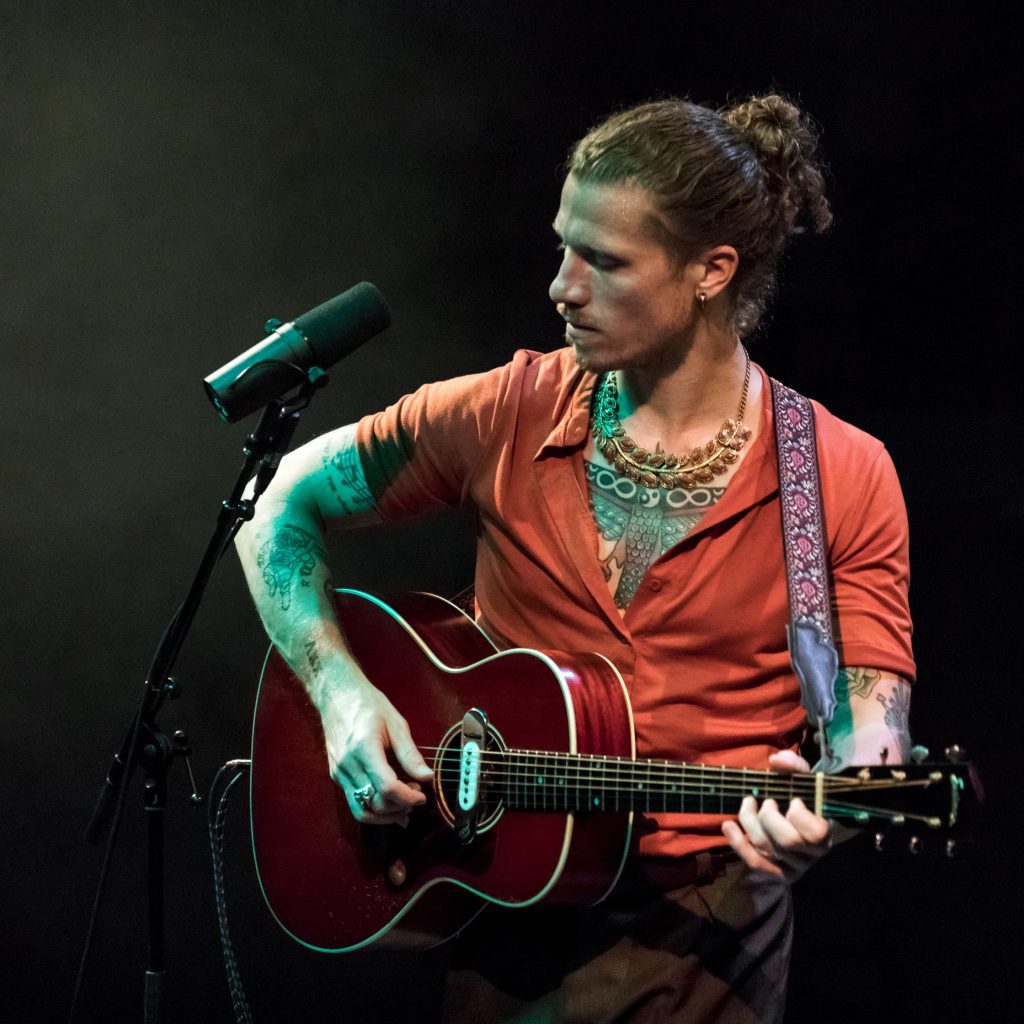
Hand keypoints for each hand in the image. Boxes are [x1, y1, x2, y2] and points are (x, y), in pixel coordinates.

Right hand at [318, 678, 433, 825]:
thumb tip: (427, 776)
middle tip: (416, 795)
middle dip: (399, 807)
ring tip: (404, 805)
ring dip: (385, 814)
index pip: (387, 787)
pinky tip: (389, 801)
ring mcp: (339, 772)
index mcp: (364, 748)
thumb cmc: (367, 704)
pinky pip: (355, 800)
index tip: (422, 796)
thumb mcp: (396, 724)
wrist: (337, 695)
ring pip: (361, 810)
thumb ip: (410, 754)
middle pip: (374, 803)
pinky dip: (373, 806)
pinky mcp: (337, 776)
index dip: (408, 797)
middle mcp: (348, 764)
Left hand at [721, 750, 832, 882]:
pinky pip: (753, 861)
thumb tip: (777, 760)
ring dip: (749, 821)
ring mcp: (792, 867)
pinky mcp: (774, 874)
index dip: (800, 815)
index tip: (793, 800)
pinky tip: (728, 825)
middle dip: (769, 817)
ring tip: (747, 803)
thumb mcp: (803, 782)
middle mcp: (810, 855)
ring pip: (766, 848)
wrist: (801, 827)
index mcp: (825, 834)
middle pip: (787, 842)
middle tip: (766, 802)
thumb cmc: (803, 801)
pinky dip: (737, 842)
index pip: (816, 833)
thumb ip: (794, 767)